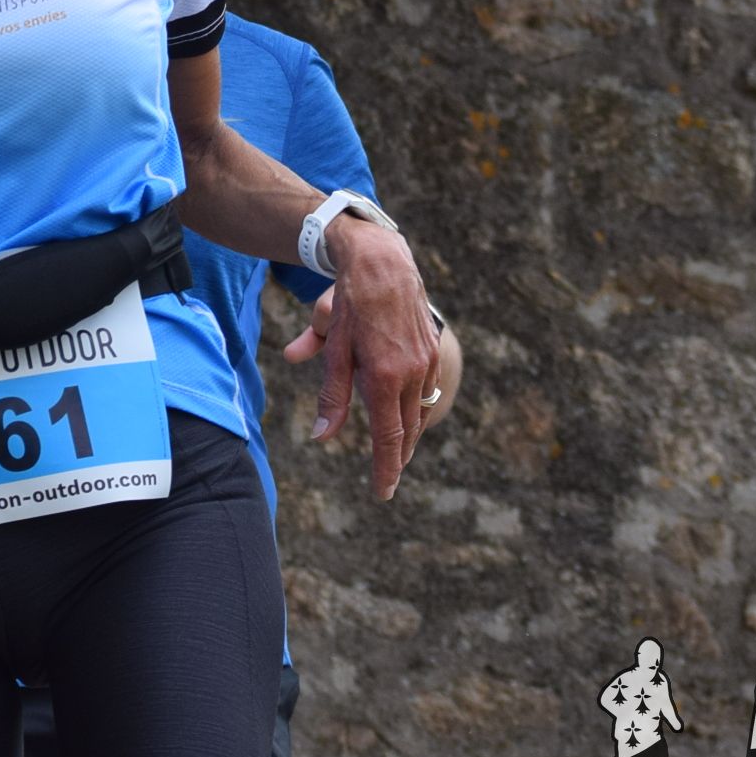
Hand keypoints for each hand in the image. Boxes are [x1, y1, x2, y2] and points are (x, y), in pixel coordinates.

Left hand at [280, 216, 440, 500]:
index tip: (383, 493)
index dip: (386, 469)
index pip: (388, 438)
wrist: (383, 263)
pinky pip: (425, 390)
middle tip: (388, 480)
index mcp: (384, 376)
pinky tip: (405, 412)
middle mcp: (411, 373)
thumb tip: (322, 437)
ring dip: (407, 435)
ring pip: (418, 411)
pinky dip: (415, 407)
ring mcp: (426, 361)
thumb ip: (331, 396)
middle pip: (407, 431)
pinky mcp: (432, 349)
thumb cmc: (350, 304)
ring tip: (396, 453)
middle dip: (397, 458)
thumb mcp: (333, 349)